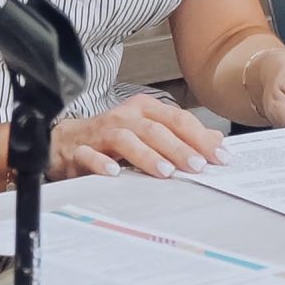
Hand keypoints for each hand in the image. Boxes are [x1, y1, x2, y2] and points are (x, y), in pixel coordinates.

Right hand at [50, 94, 226, 179]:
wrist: (65, 142)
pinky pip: (89, 155)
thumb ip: (181, 136)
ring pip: (125, 139)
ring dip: (146, 155)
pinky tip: (114, 174)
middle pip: (155, 129)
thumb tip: (216, 141)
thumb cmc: (111, 137)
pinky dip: (101, 163)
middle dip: (179, 147)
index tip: (219, 157)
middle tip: (198, 166)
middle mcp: (124, 117)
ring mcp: (100, 133)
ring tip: (165, 172)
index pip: (177, 119)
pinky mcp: (78, 151)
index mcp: (143, 110)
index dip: (200, 138)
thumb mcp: (149, 132)